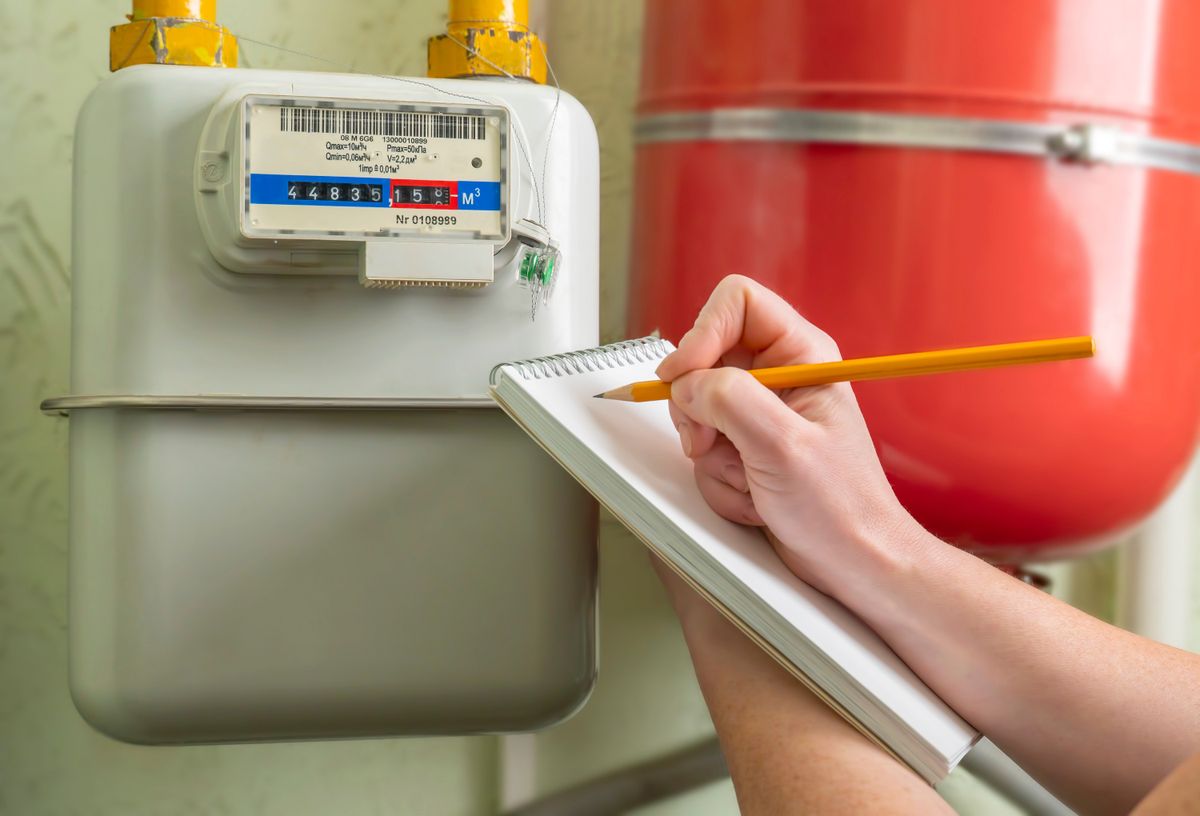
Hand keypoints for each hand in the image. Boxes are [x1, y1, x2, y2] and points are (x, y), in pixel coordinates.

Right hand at [656, 275, 920, 601]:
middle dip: (698, 408)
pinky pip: (704, 447)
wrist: (854, 560)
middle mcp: (780, 375)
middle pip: (703, 358)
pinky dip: (717, 477)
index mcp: (802, 354)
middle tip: (711, 441)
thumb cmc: (842, 507)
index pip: (736, 302)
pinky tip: (751, 495)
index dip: (701, 332)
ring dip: (710, 453)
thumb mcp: (781, 445)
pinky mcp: (746, 445)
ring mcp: (760, 413)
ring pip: (696, 409)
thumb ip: (729, 400)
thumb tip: (687, 383)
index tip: (683, 375)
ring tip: (747, 478)